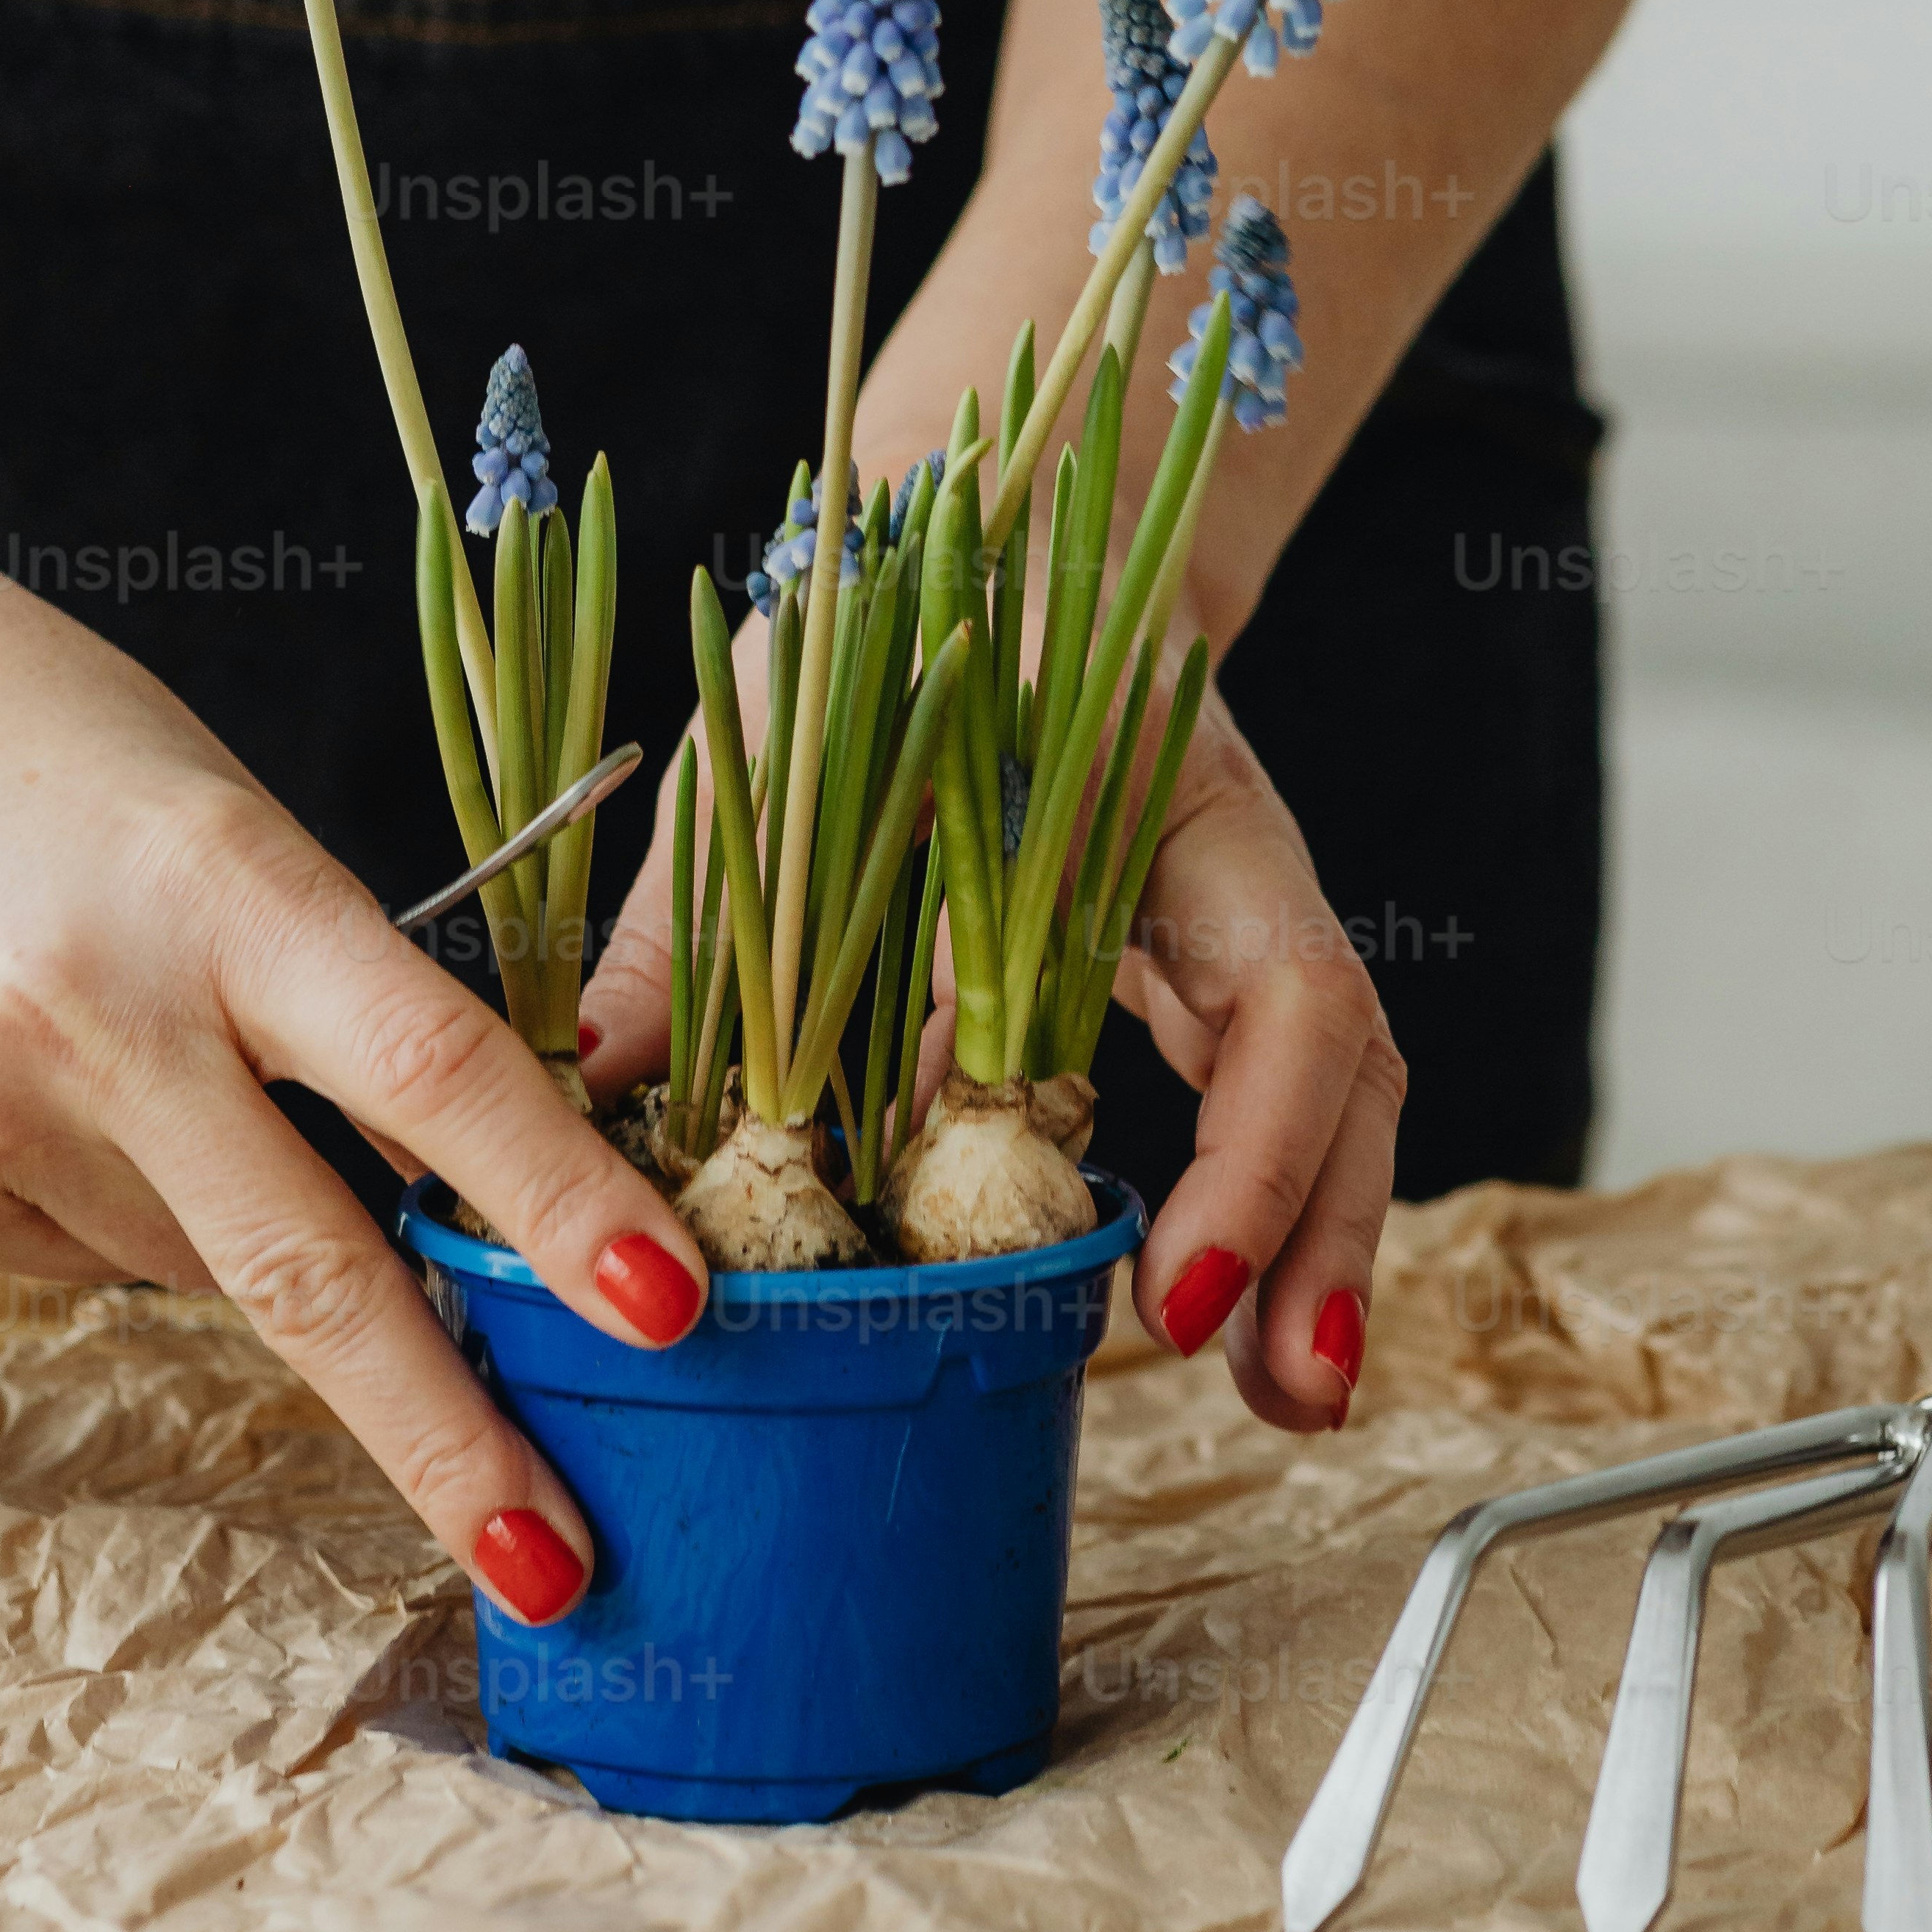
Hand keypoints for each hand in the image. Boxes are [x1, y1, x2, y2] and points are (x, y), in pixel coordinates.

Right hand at [0, 541, 707, 1614]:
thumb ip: (325, 991)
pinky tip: (59, 1081)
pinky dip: (127, 1203)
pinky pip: (89, 1254)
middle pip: (315, 1269)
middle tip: (558, 1566)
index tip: (674, 1312)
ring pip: (203, 1267)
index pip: (433, 1071)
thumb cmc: (44, 739)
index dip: (563, 1204)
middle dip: (450, 1438)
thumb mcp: (222, 819)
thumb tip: (440, 1198)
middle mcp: (97, 1012)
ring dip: (250, 1230)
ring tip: (169, 1069)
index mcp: (218, 882)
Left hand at [580, 661, 1396, 1432]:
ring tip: (1283, 1398)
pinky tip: (1209, 1320)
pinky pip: (1249, 1092)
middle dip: (1323, 1237)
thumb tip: (588, 1095)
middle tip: (1286, 1389)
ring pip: (1327, 1092)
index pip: (1278, 993)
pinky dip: (1248, 1208)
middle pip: (1344, 1068)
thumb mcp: (782, 741)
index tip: (1169, 1287)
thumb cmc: (870, 618)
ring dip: (1315, 1246)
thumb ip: (696, 917)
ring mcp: (1221, 917)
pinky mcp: (1184, 966)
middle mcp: (1226, 863)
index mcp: (1162, 795)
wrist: (957, 533)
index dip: (1252, 1156)